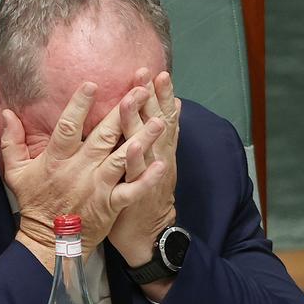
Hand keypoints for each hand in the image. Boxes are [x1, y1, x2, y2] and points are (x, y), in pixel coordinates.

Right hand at [1, 82, 166, 272]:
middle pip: (103, 137)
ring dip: (141, 139)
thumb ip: (10, 141)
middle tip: (140, 91)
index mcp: (56, 159)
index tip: (92, 84)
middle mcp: (78, 170)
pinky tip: (161, 163)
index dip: (79, 105)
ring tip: (159, 120)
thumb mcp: (15, 172)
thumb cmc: (35, 203)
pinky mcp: (110, 205)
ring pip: (122, 159)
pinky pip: (131, 191)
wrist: (50, 241)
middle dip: (122, 113)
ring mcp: (97, 187)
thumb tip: (5, 112)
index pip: (67, 127)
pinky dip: (146, 178)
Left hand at [108, 69, 180, 268]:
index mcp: (159, 148)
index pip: (161, 115)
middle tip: (146, 71)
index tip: (155, 70)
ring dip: (141, 120)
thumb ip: (160, 134)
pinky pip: (136, 175)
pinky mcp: (137, 194)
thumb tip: (172, 105)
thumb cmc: (144, 193)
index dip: (159, 94)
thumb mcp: (154, 159)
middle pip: (156, 122)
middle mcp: (157, 157)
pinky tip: (132, 145)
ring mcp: (149, 175)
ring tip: (134, 98)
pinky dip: (136, 159)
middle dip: (151, 96)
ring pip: (147, 144)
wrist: (148, 233)